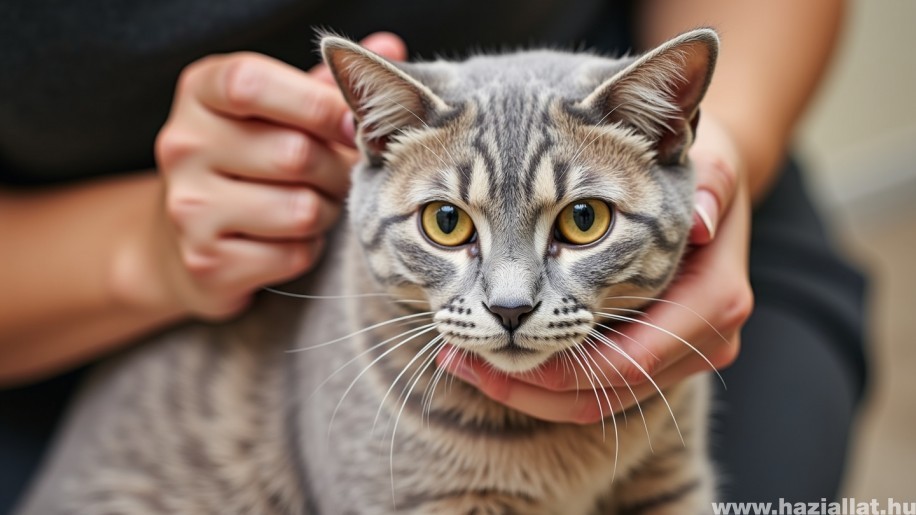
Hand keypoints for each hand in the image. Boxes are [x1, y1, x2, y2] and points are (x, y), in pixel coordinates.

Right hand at [140, 33, 406, 318]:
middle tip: (340, 175)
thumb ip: (324, 84)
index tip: (354, 124)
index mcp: (201, 92)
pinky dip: (307, 250)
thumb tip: (388, 47)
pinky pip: (292, 255)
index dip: (318, 105)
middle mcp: (184, 145)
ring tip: (315, 205)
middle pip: (295, 154)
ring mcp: (189, 207)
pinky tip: (290, 239)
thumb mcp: (275, 110)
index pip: (252, 85)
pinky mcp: (207, 262)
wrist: (182, 239)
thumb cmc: (248, 160)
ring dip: (326, 212)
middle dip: (337, 170)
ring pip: (301, 210)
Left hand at [436, 113, 753, 423]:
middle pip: (601, 394)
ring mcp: (682, 356)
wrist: (706, 191)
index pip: (627, 362)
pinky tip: (492, 352)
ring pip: (593, 401)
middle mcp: (706, 342)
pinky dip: (543, 379)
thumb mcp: (709, 162)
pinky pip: (595, 388)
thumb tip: (701, 219)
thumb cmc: (692, 169)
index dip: (556, 364)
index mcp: (715, 301)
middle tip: (457, 354)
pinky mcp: (656, 359)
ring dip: (524, 388)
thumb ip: (710, 186)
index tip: (490, 340)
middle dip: (525, 384)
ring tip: (462, 357)